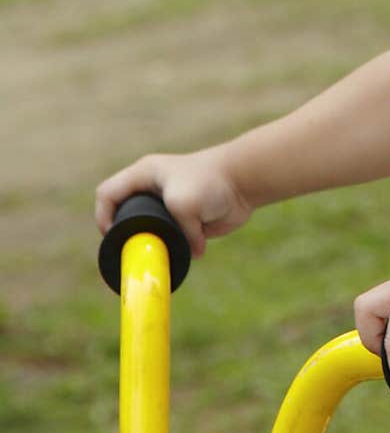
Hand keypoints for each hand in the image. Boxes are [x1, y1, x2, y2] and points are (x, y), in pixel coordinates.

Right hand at [94, 150, 251, 257]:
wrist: (244, 182)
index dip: (103, 216)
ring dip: (152, 245)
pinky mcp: (184, 220)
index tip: (113, 236)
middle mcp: (152, 188)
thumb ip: (180, 233)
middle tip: (130, 255)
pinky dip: (174, 249)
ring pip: (147, 231)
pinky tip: (185, 252)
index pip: (107, 193)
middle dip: (126, 236)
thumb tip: (191, 252)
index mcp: (144, 175)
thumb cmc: (211, 182)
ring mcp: (168, 205)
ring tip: (157, 257)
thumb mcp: (184, 204)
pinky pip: (170, 240)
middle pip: (123, 214)